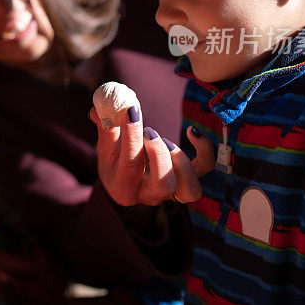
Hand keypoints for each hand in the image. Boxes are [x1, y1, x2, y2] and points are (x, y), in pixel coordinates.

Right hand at [90, 105, 213, 205]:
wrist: (129, 175)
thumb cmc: (114, 157)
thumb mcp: (105, 145)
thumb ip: (104, 127)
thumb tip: (98, 109)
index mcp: (123, 188)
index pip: (130, 167)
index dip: (131, 136)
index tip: (131, 110)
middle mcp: (149, 195)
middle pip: (163, 186)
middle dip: (159, 155)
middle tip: (149, 131)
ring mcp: (171, 190)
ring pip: (189, 189)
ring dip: (181, 160)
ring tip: (165, 140)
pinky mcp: (188, 178)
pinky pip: (205, 168)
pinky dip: (204, 149)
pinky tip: (191, 131)